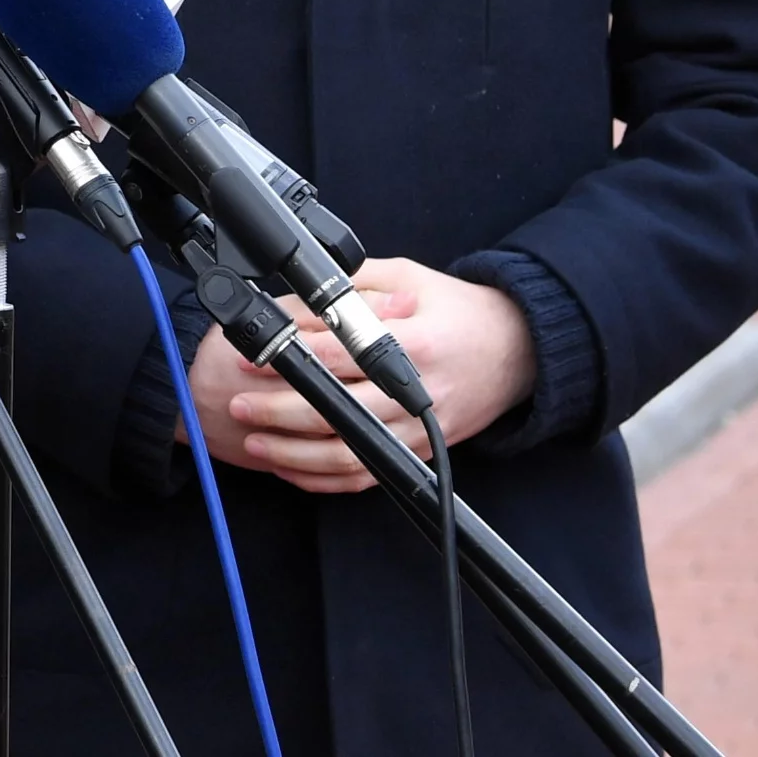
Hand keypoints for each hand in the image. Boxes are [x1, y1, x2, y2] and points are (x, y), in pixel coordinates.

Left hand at [185, 257, 538, 492]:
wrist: (517, 349)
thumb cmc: (458, 310)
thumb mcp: (409, 278)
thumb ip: (355, 283)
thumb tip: (299, 288)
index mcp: (415, 343)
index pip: (343, 354)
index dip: (293, 356)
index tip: (253, 355)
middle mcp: (417, 393)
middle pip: (340, 411)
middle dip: (281, 412)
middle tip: (239, 402)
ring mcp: (420, 429)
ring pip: (350, 454)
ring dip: (295, 453)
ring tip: (254, 439)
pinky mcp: (420, 451)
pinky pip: (367, 476)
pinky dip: (325, 479)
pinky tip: (292, 468)